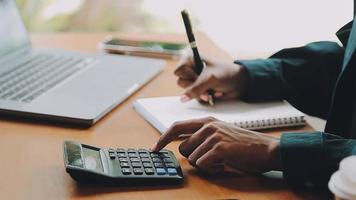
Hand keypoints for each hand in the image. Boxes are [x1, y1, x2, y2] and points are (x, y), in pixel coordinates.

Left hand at [152, 117, 280, 173]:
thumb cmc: (244, 144)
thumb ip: (202, 136)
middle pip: (183, 148)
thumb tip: (183, 146)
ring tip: (221, 161)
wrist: (267, 149)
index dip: (163, 138)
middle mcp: (208, 126)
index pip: (176, 127)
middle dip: (193, 158)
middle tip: (210, 159)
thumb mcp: (221, 133)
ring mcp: (213, 136)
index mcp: (206, 122)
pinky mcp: (220, 149)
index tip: (155, 148)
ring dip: (205, 164)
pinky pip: (203, 165)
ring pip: (193, 159)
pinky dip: (211, 170)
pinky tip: (223, 165)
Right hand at [174, 54, 249, 102]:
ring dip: (199, 94)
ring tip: (210, 92)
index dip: (188, 75)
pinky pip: (193, 97)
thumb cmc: (226, 74)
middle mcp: (190, 69)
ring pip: (186, 92)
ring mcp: (194, 80)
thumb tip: (182, 98)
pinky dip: (202, 97)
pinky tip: (211, 94)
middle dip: (194, 87)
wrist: (239, 83)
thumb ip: (195, 89)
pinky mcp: (198, 89)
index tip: (198, 76)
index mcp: (191, 59)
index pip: (178, 70)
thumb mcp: (210, 79)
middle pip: (181, 82)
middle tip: (206, 86)